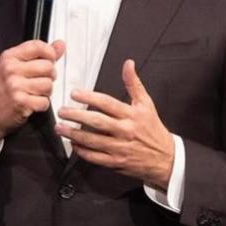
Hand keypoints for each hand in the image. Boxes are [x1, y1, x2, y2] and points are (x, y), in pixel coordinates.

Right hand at [0, 39, 66, 146]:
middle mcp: (11, 69)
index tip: (49, 60)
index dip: (50, 53)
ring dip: (46, 92)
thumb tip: (60, 45)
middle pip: (48, 67)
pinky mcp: (20, 102)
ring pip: (48, 84)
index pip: (38, 46)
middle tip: (41, 81)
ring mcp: (15, 86)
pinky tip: (32, 103)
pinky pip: (44, 101)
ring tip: (35, 93)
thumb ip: (39, 55)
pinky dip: (42, 105)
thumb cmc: (3, 88)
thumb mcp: (16, 66)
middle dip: (49, 76)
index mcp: (10, 57)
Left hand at [55, 59, 174, 189]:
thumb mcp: (147, 104)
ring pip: (93, 141)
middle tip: (62, 111)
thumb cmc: (153, 129)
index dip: (90, 97)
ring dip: (74, 134)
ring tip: (60, 128)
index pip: (107, 103)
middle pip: (97, 122)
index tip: (75, 93)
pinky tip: (74, 145)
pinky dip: (83, 152)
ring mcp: (120, 148)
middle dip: (77, 116)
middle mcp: (125, 131)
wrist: (166, 158)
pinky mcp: (116, 162)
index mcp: (132, 115)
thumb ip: (134, 84)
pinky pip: (96, 157)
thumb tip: (128, 64)